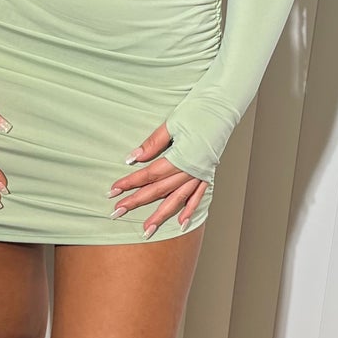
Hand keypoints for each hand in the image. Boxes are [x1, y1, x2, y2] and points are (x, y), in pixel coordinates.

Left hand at [109, 122, 209, 236]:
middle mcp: (191, 170)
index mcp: (181, 157)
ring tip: (147, 230)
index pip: (150, 174)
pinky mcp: (207, 172)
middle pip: (159, 190)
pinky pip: (198, 196)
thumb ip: (153, 143)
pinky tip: (182, 223)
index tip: (113, 190)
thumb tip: (133, 158)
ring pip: (177, 199)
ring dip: (161, 215)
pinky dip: (189, 210)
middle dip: (137, 202)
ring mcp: (201, 173)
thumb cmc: (198, 111)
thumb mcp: (172, 123)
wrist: (224, 107)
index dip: (130, 182)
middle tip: (117, 212)